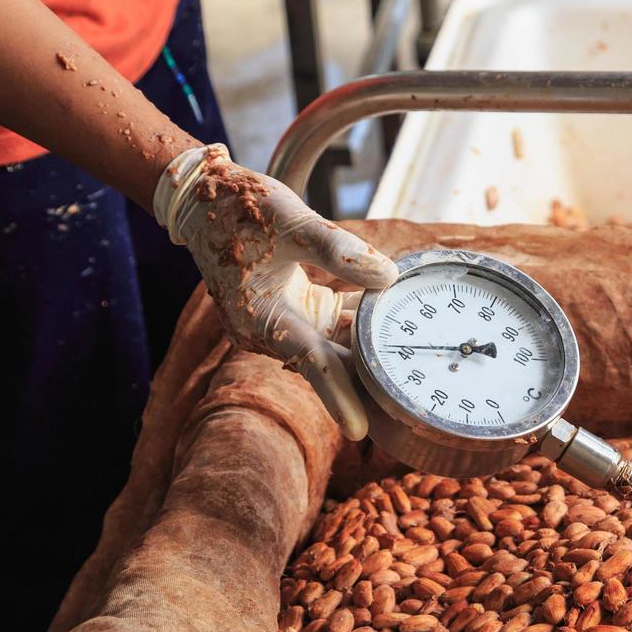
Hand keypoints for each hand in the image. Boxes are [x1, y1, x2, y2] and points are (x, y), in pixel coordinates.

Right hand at [152, 144, 398, 439]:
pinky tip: (408, 321)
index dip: (338, 395)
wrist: (207, 201)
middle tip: (414, 403)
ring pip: (341, 345)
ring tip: (424, 370)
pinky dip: (368, 323)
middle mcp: (276, 330)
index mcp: (262, 319)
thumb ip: (338, 249)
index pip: (310, 362)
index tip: (359, 429)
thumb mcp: (290, 220)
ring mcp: (292, 322)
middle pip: (332, 362)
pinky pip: (343, 324)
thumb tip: (388, 277)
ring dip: (375, 352)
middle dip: (370, 382)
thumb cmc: (240, 209)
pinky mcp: (305, 309)